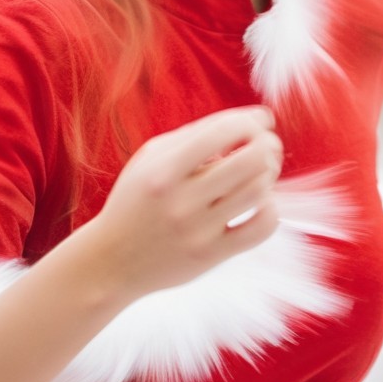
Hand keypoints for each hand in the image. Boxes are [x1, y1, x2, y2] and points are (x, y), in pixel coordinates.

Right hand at [83, 106, 283, 299]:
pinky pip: (261, 228)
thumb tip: (251, 121)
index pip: (223, 132)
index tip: (260, 121)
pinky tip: (259, 202)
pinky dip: (270, 209)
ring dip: (269, 174)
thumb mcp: (151, 159)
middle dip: (268, 146)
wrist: (112, 261)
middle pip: (251, 160)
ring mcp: (197, 231)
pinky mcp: (211, 256)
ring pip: (258, 191)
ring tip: (262, 171)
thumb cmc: (137, 200)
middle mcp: (181, 201)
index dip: (252, 121)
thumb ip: (195, 135)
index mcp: (163, 170)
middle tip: (267, 146)